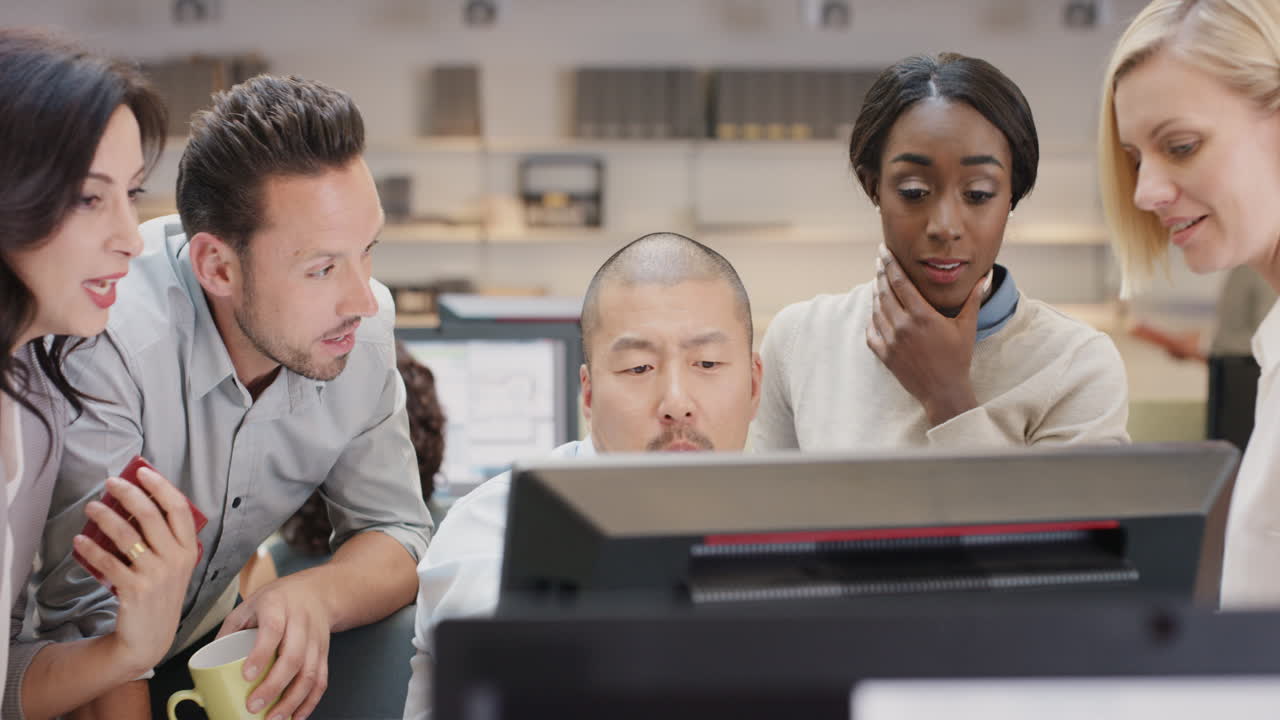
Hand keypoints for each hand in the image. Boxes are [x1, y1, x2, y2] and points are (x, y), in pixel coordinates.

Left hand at [73, 467, 199, 673]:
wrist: (150, 637)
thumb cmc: (160, 594)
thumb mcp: (174, 566)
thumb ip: (164, 540)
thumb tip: (137, 504)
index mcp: (188, 549)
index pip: (179, 509)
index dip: (161, 487)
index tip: (144, 472)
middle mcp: (176, 559)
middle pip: (151, 515)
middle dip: (128, 494)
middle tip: (110, 483)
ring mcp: (156, 575)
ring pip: (127, 535)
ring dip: (105, 516)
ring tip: (91, 507)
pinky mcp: (135, 590)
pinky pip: (109, 561)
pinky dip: (91, 548)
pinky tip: (80, 540)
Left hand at [218, 573, 332, 719]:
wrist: (318, 592)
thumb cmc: (279, 598)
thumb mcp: (251, 603)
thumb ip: (231, 629)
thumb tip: (210, 661)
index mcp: (278, 606)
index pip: (273, 629)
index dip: (261, 653)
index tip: (246, 675)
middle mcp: (300, 623)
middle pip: (292, 657)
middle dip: (274, 686)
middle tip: (254, 706)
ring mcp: (315, 640)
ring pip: (310, 673)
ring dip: (292, 701)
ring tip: (274, 718)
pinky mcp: (324, 654)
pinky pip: (321, 680)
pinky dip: (310, 702)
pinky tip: (297, 716)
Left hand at [866, 244, 982, 426]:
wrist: (944, 391)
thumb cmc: (958, 358)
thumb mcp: (967, 326)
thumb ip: (973, 299)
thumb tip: (986, 277)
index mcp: (922, 315)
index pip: (900, 282)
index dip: (890, 264)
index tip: (884, 252)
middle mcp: (903, 326)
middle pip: (884, 292)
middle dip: (880, 273)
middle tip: (879, 260)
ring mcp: (891, 341)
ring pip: (876, 310)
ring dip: (876, 293)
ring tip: (877, 282)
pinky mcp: (885, 355)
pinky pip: (871, 332)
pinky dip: (871, 319)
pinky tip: (875, 312)